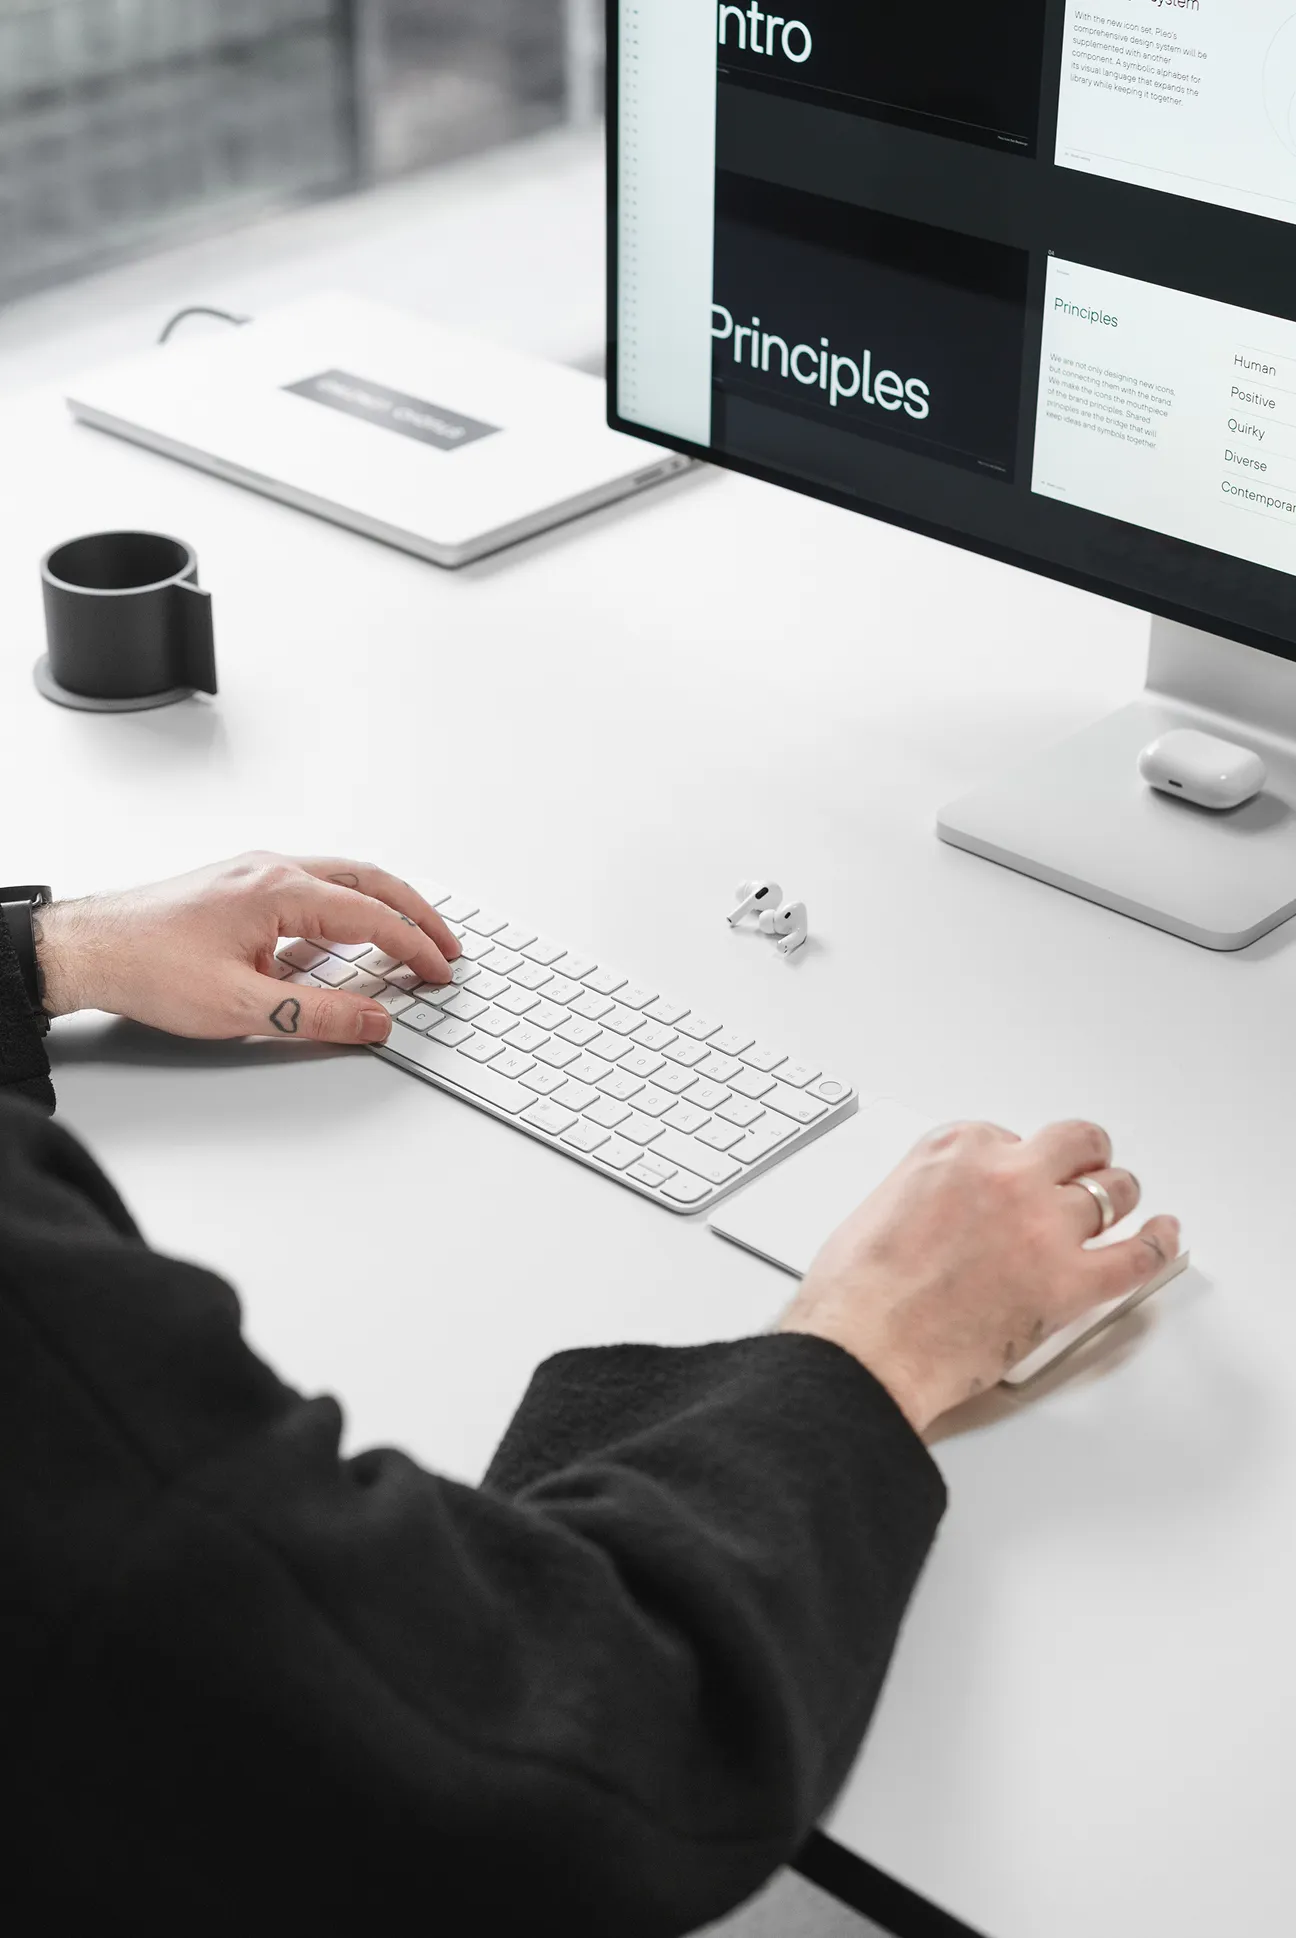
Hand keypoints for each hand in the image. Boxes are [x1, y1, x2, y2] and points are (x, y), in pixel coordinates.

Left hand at [35, 852, 459, 1046]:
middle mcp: (273, 869)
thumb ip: (320, 1014)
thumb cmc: (150, 968)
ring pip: (342, 880)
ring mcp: (256, 873)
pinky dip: (345, 913)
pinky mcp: (241, 887)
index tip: (440, 972)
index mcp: (280, 890)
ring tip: (410, 940)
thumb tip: (377, 1020)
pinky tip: (344, 946)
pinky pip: (311, 891)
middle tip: (446, 947)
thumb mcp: (243, 1006)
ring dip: (383, 908)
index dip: (415, 947)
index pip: (372, 915)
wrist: (89, 948)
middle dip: (416, 915)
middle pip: (369, 881)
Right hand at [779, 1120, 1180, 1434]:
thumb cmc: (857, 1291)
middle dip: (1081, 1158)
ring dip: (1118, 1196)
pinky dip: (1157, 1244)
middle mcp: (1007, 1175)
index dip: (1017, 1161)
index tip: (1016, 1176)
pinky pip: (1136, 1256)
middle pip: (1073, 1147)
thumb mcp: (882, 1204)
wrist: (864, 1346)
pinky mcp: (1068, 1283)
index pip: (1009, 1137)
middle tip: (1084, 1169)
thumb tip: (948, 1210)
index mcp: (955, 1148)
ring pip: (1112, 1192)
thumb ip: (929, 1192)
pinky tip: (1163, 1235)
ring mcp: (1043, 1226)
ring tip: (1121, 1201)